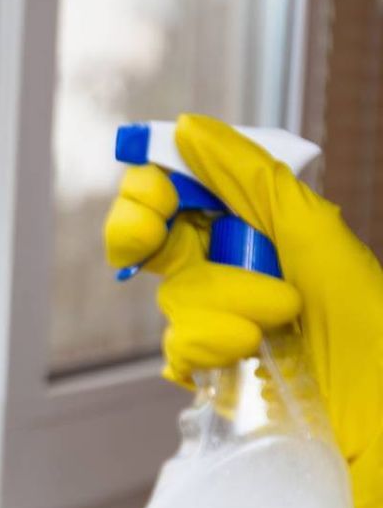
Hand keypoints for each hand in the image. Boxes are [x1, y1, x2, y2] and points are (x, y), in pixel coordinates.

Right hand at [105, 113, 382, 507]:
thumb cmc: (372, 333)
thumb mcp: (316, 238)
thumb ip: (252, 180)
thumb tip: (190, 128)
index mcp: (266, 229)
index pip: (184, 194)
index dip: (154, 189)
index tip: (151, 192)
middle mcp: (242, 272)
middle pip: (158, 242)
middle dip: (148, 235)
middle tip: (147, 235)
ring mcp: (227, 327)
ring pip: (173, 300)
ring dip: (219, 307)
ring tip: (273, 324)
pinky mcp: (219, 378)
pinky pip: (177, 354)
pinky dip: (204, 354)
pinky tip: (241, 359)